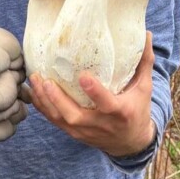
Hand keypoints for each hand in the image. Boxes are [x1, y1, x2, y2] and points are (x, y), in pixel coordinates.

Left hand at [28, 33, 156, 156]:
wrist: (130, 143)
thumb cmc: (137, 110)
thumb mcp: (145, 88)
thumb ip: (143, 62)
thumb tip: (146, 34)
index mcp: (120, 112)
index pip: (106, 104)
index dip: (95, 92)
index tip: (83, 76)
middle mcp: (100, 124)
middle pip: (74, 116)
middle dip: (58, 100)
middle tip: (46, 80)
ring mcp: (84, 131)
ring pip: (60, 120)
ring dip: (45, 101)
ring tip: (35, 80)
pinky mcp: (74, 134)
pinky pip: (54, 121)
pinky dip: (42, 107)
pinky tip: (33, 91)